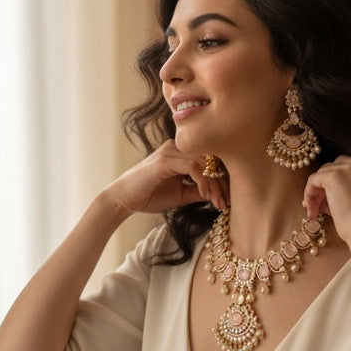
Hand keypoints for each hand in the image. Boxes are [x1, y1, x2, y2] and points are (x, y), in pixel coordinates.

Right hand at [108, 140, 227, 214]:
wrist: (123, 200)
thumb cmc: (149, 196)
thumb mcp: (181, 194)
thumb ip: (199, 190)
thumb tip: (219, 193)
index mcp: (181, 152)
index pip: (210, 159)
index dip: (222, 179)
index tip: (227, 199)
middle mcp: (177, 147)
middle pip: (210, 158)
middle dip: (222, 182)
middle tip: (226, 203)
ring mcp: (170, 151)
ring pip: (204, 162)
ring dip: (214, 184)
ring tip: (218, 202)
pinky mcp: (165, 160)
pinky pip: (192, 166)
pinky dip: (202, 181)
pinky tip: (205, 195)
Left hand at [302, 155, 350, 244]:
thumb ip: (345, 190)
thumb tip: (319, 193)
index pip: (345, 170)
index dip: (333, 186)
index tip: (327, 203)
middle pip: (332, 169)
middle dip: (323, 188)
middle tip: (318, 209)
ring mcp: (348, 168)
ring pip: (321, 174)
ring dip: (315, 194)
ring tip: (315, 213)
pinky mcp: (334, 176)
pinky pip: (313, 180)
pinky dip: (309, 194)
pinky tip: (312, 212)